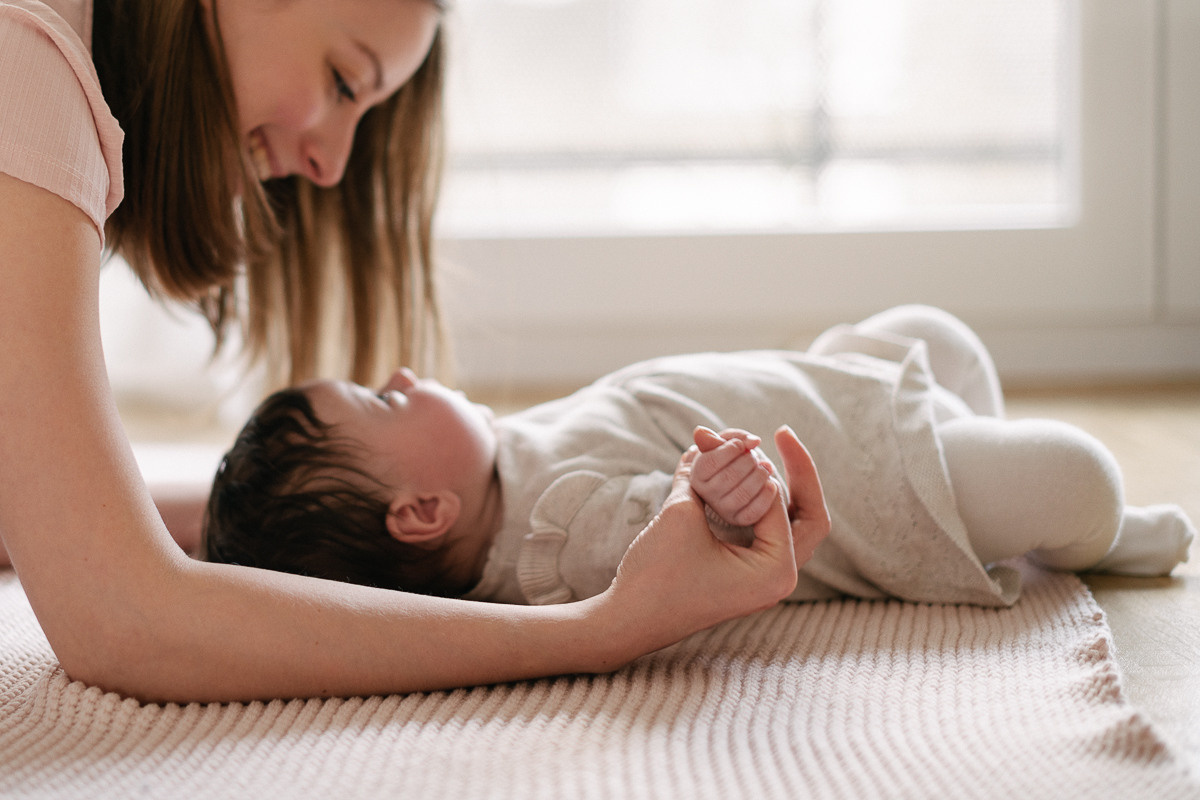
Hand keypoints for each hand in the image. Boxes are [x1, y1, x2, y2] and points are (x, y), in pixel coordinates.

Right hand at [605, 425, 828, 648]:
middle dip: (797, 471)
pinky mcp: (743, 573)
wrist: (627, 622)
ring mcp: (761, 576)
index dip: (751, 464)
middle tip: (783, 433)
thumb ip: (703, 475)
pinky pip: (760, 529)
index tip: (724, 440)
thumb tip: (709, 440)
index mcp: (777, 570)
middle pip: (806, 512)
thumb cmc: (656, 576)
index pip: (779, 500)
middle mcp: (777, 576)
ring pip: (785, 519)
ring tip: (755, 450)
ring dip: (770, 484)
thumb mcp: (681, 515)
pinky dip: (751, 501)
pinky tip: (737, 473)